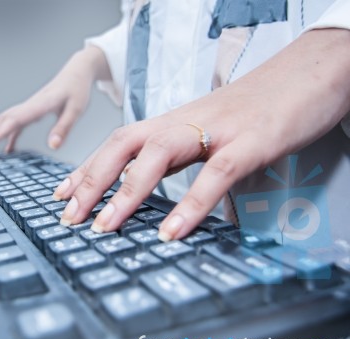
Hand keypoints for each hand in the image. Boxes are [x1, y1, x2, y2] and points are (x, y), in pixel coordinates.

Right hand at [0, 46, 109, 157]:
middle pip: (4, 121)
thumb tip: (53, 146)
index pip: (14, 121)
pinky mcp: (34, 109)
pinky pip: (17, 123)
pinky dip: (11, 135)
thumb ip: (64, 128)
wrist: (77, 72)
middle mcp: (30, 105)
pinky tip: (10, 148)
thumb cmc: (78, 90)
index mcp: (39, 105)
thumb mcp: (76, 110)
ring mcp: (30, 107)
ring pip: (7, 121)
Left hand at [54, 28, 349, 240]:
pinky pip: (215, 175)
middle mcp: (186, 123)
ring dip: (127, 192)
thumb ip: (185, 158)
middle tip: (67, 217)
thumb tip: (163, 190)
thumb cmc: (256, 107)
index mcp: (175, 122)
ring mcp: (217, 131)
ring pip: (159, 156)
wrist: (306, 74)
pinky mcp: (250, 142)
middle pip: (124, 145)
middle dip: (91, 180)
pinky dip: (190, 205)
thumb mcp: (210, 132)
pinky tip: (171, 233)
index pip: (120, 142)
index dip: (88, 168)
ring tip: (104, 228)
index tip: (63, 194)